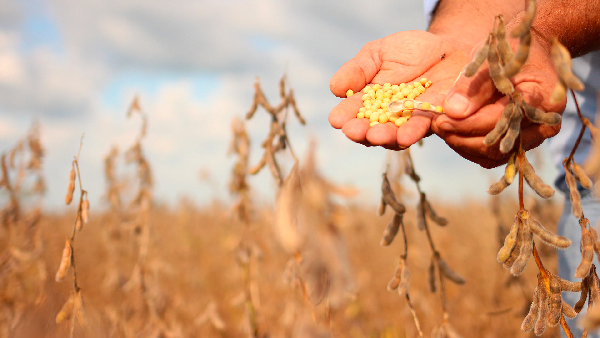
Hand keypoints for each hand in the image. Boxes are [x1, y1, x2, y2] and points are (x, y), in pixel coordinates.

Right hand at [329, 30, 470, 149]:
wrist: (448, 50)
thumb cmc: (409, 52)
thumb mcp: (378, 53)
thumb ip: (357, 69)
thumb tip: (335, 88)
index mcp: (369, 101)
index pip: (353, 112)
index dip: (344, 117)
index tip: (337, 120)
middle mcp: (387, 117)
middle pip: (371, 129)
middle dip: (362, 132)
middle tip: (355, 132)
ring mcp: (410, 122)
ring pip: (396, 135)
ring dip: (386, 137)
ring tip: (378, 136)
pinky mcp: (434, 120)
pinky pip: (424, 128)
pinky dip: (414, 132)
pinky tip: (406, 135)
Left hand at [431, 29, 563, 168]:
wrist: (529, 52)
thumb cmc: (510, 50)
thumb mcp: (490, 58)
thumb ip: (473, 84)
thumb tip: (453, 111)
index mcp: (542, 97)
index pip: (500, 121)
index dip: (468, 123)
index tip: (441, 119)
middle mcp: (544, 122)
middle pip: (497, 145)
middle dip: (462, 137)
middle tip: (438, 125)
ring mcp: (534, 136)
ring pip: (492, 155)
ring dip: (463, 145)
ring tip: (442, 128)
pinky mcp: (520, 143)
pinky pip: (491, 156)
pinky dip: (469, 148)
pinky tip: (452, 133)